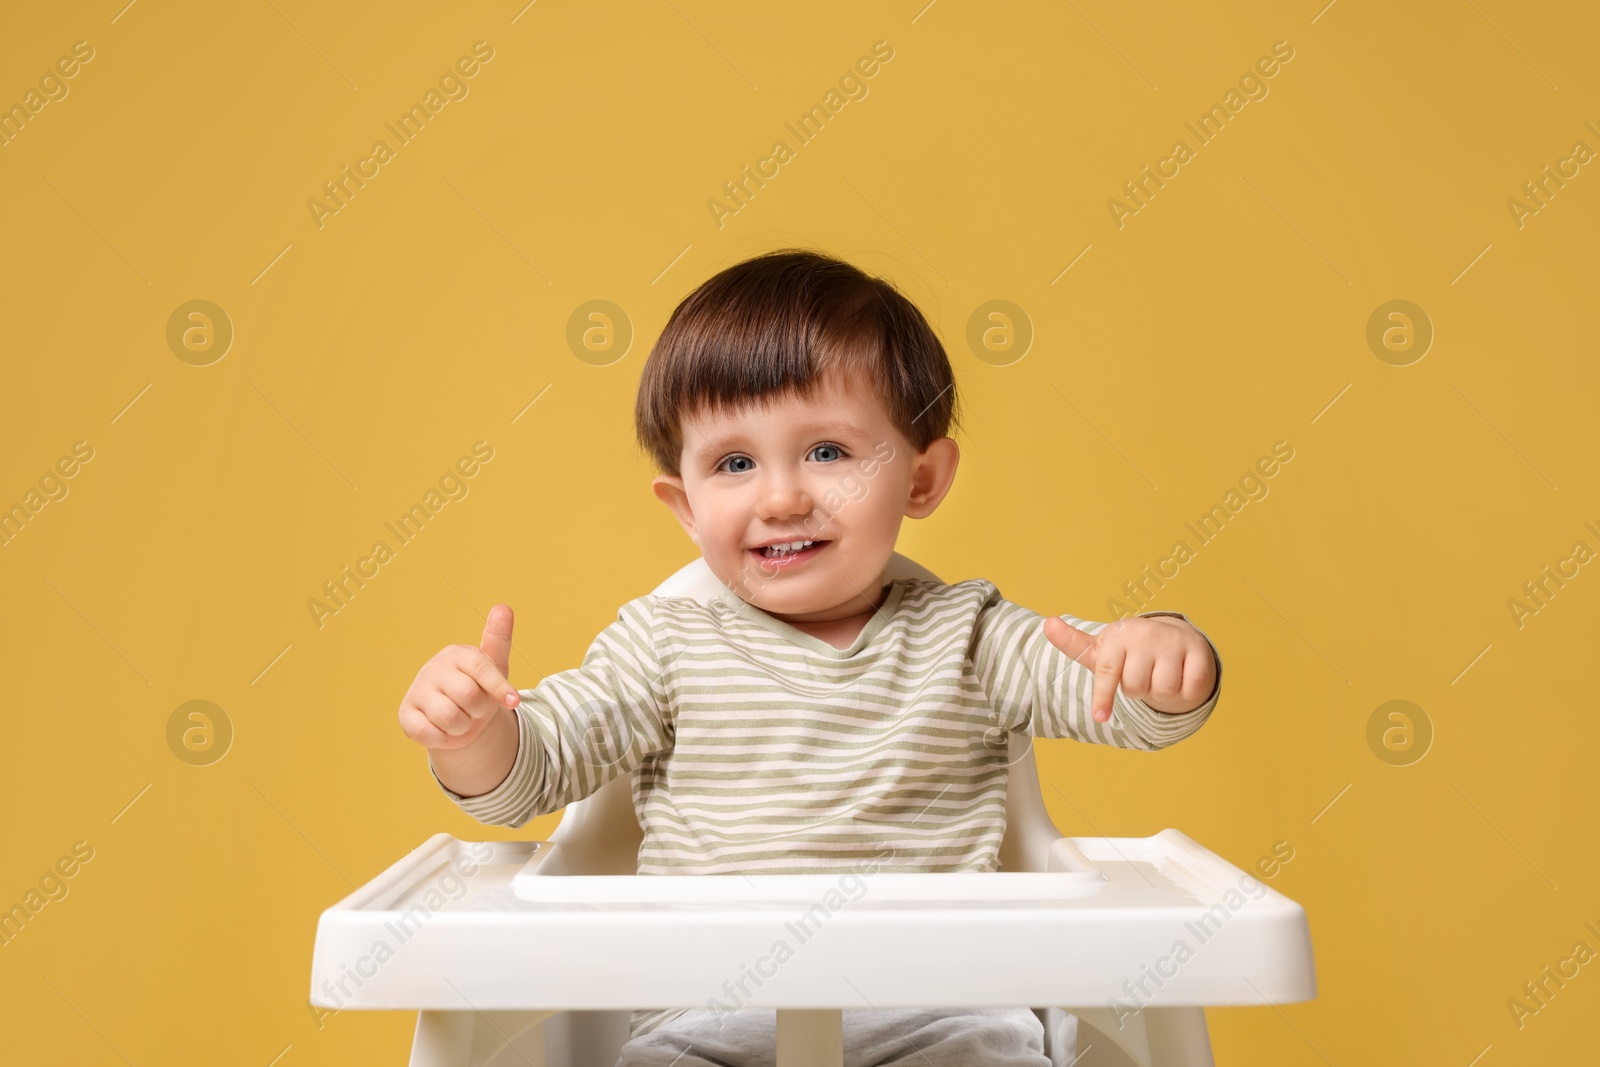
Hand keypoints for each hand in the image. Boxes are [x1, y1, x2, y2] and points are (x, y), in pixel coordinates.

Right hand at [398, 605, 521, 750]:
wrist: (456, 720)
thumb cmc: (478, 688)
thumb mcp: (493, 667)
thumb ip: (498, 640)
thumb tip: (504, 607)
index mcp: (457, 654)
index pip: (482, 669)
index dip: (500, 688)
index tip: (515, 701)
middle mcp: (434, 668)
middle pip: (469, 697)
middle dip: (479, 710)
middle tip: (475, 708)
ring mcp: (417, 691)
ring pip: (451, 718)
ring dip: (463, 727)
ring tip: (460, 718)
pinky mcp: (405, 715)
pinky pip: (429, 733)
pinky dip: (443, 738)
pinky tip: (442, 729)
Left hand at [1042, 614, 1215, 722]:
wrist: (1172, 635)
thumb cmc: (1129, 649)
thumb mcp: (1102, 649)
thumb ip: (1073, 643)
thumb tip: (1048, 623)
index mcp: (1118, 636)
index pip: (1108, 671)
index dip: (1103, 696)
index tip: (1099, 718)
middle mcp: (1146, 634)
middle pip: (1137, 687)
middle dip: (1138, 688)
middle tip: (1141, 673)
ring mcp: (1174, 642)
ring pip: (1163, 690)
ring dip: (1161, 690)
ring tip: (1160, 673)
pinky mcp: (1199, 653)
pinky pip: (1189, 689)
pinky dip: (1186, 691)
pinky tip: (1182, 675)